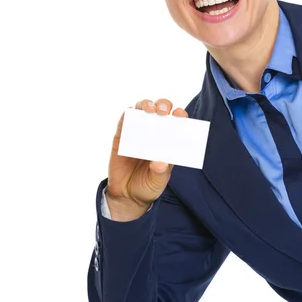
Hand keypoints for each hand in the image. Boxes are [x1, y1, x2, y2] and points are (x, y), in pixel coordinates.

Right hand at [106, 98, 187, 218]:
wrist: (127, 196)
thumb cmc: (147, 186)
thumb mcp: (158, 181)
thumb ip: (160, 172)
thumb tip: (160, 162)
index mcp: (168, 141)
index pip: (176, 122)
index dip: (179, 115)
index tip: (180, 114)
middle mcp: (154, 132)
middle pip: (159, 110)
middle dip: (162, 105)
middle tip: (162, 111)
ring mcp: (137, 132)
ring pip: (141, 110)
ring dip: (145, 105)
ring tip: (149, 110)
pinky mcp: (121, 136)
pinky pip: (123, 121)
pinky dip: (126, 114)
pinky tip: (129, 113)